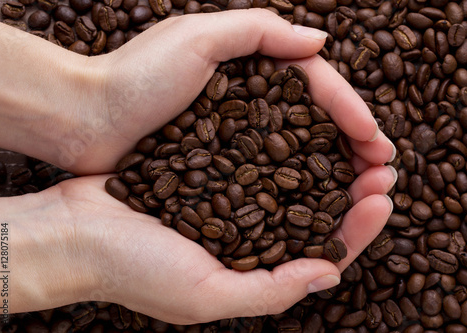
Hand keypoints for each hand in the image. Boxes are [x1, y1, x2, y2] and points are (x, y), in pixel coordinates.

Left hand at [0, 9, 394, 174]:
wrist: (82, 119)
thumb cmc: (133, 77)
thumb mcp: (196, 36)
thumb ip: (259, 31)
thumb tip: (320, 41)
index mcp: (250, 68)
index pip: (314, 87)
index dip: (349, 111)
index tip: (376, 140)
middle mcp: (249, 102)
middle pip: (314, 122)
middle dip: (353, 144)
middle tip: (383, 169)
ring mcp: (235, 136)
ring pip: (297, 152)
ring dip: (334, 169)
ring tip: (364, 189)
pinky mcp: (218, 166)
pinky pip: (268, 176)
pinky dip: (296, 187)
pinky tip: (317, 202)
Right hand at [0, 172, 393, 323]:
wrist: (76, 231)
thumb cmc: (133, 270)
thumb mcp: (204, 296)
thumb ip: (270, 292)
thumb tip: (330, 275)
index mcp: (254, 271)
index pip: (323, 253)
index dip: (358, 229)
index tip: (382, 198)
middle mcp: (248, 238)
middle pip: (316, 215)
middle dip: (354, 192)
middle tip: (383, 165)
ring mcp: (229, 203)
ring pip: (293, 184)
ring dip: (328, 164)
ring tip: (357, 141)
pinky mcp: (211, 173)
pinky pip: (257, 158)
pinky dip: (285, 146)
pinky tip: (306, 127)